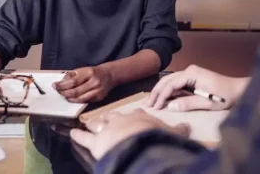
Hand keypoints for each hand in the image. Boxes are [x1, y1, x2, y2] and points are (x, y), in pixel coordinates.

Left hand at [53, 65, 113, 102]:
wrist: (110, 75)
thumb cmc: (94, 72)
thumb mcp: (83, 69)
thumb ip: (72, 75)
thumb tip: (61, 82)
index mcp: (89, 73)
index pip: (73, 81)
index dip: (62, 85)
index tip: (55, 85)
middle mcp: (94, 82)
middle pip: (76, 91)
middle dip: (64, 92)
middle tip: (58, 92)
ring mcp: (98, 91)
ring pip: (80, 99)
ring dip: (69, 98)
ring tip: (64, 96)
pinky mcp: (99, 98)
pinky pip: (85, 101)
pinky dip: (77, 101)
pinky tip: (72, 98)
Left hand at [70, 109, 189, 159]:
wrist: (141, 145)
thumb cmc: (156, 138)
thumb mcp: (171, 133)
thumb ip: (178, 130)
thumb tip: (187, 127)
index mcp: (139, 117)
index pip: (136, 113)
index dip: (134, 115)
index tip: (134, 116)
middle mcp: (121, 119)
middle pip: (113, 115)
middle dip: (110, 117)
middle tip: (107, 118)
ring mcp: (107, 129)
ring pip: (97, 123)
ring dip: (91, 124)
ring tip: (86, 124)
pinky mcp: (95, 142)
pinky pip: (83, 137)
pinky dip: (77, 135)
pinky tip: (72, 133)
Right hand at [146, 65, 248, 111]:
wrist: (238, 90)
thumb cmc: (224, 96)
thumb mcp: (207, 102)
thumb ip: (188, 103)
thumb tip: (169, 106)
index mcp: (192, 73)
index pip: (171, 84)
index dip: (161, 96)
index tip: (155, 107)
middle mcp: (189, 71)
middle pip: (167, 81)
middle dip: (156, 92)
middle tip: (147, 105)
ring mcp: (190, 74)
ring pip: (170, 82)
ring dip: (160, 92)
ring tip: (151, 103)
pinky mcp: (192, 79)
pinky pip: (176, 85)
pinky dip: (168, 92)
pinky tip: (162, 99)